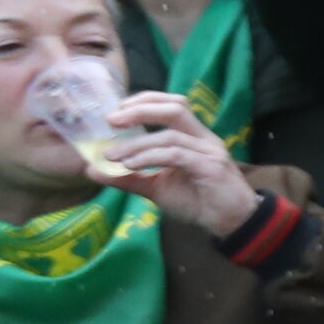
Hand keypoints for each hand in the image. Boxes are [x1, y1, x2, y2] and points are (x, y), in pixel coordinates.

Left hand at [92, 90, 259, 236]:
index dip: (145, 101)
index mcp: (194, 137)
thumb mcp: (156, 188)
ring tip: (113, 155)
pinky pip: (176, 155)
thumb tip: (92, 170)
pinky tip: (131, 165)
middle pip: (175, 108)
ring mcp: (209, 151)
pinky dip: (150, 157)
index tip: (117, 110)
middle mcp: (204, 138)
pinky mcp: (211, 167)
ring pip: (170, 135)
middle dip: (140, 110)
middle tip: (111, 121)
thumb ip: (127, 177)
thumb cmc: (198, 202)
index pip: (172, 105)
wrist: (231, 223)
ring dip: (137, 143)